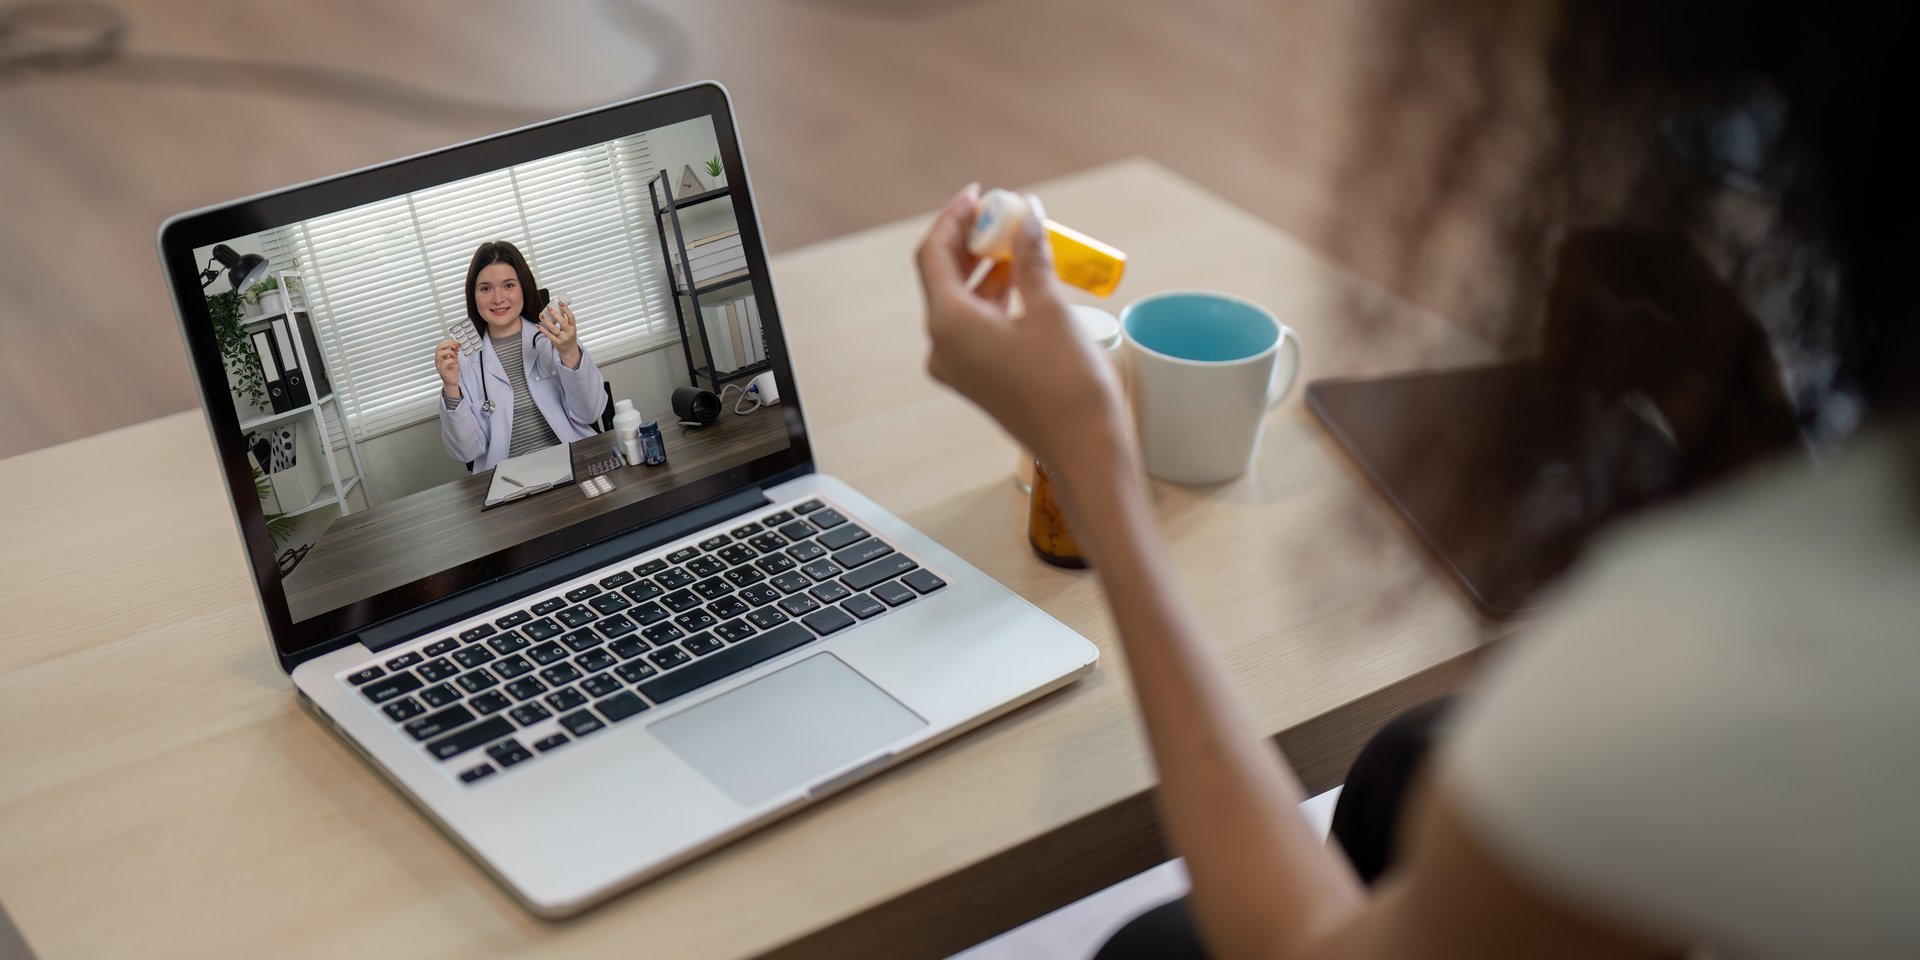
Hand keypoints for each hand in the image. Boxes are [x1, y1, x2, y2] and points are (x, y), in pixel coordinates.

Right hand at [434, 338, 461, 396]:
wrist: (451, 381)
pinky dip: (451, 360)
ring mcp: (439, 364)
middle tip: (456, 346)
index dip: (448, 342)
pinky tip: (455, 362)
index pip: (441, 345)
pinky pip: (444, 363)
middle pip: (439, 347)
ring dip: (449, 352)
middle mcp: (438, 359)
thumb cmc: (451, 371)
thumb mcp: (454, 359)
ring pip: (439, 354)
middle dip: (448, 344)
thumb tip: (456, 345)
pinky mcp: (442, 370)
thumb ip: (454, 352)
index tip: (456, 342)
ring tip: (455, 354)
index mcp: (440, 356)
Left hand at [538, 299, 582, 368]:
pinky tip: (538, 325)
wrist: (570, 350)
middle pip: (562, 321)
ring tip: (541, 315)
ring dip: (546, 321)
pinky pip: (548, 335)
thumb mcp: (570, 328)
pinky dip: (542, 330)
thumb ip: (565, 320)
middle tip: (548, 308)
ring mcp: (563, 338)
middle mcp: (569, 332)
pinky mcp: (557, 342)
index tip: (560, 303)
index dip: (566, 309)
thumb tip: (559, 309)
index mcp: (573, 327)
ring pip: (553, 328)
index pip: (571, 317)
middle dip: (555, 314)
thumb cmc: (569, 337)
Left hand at [915, 184, 1130, 483]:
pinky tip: (1024, 282)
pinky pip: (975, 328)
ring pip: (962, 303)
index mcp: (949, 324)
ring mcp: (958, 367)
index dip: (954, 218)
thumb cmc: (1068, 386)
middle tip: (1007, 215)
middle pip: (945, 277)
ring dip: (987, 270)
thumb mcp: (1050, 309)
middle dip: (973, 241)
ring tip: (1022, 243)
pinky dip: (995, 299)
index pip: (934, 254)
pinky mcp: (978, 380)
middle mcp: (943, 347)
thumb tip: (1026, 216)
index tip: (981, 194)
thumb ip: (1031, 258)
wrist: (1084, 452)